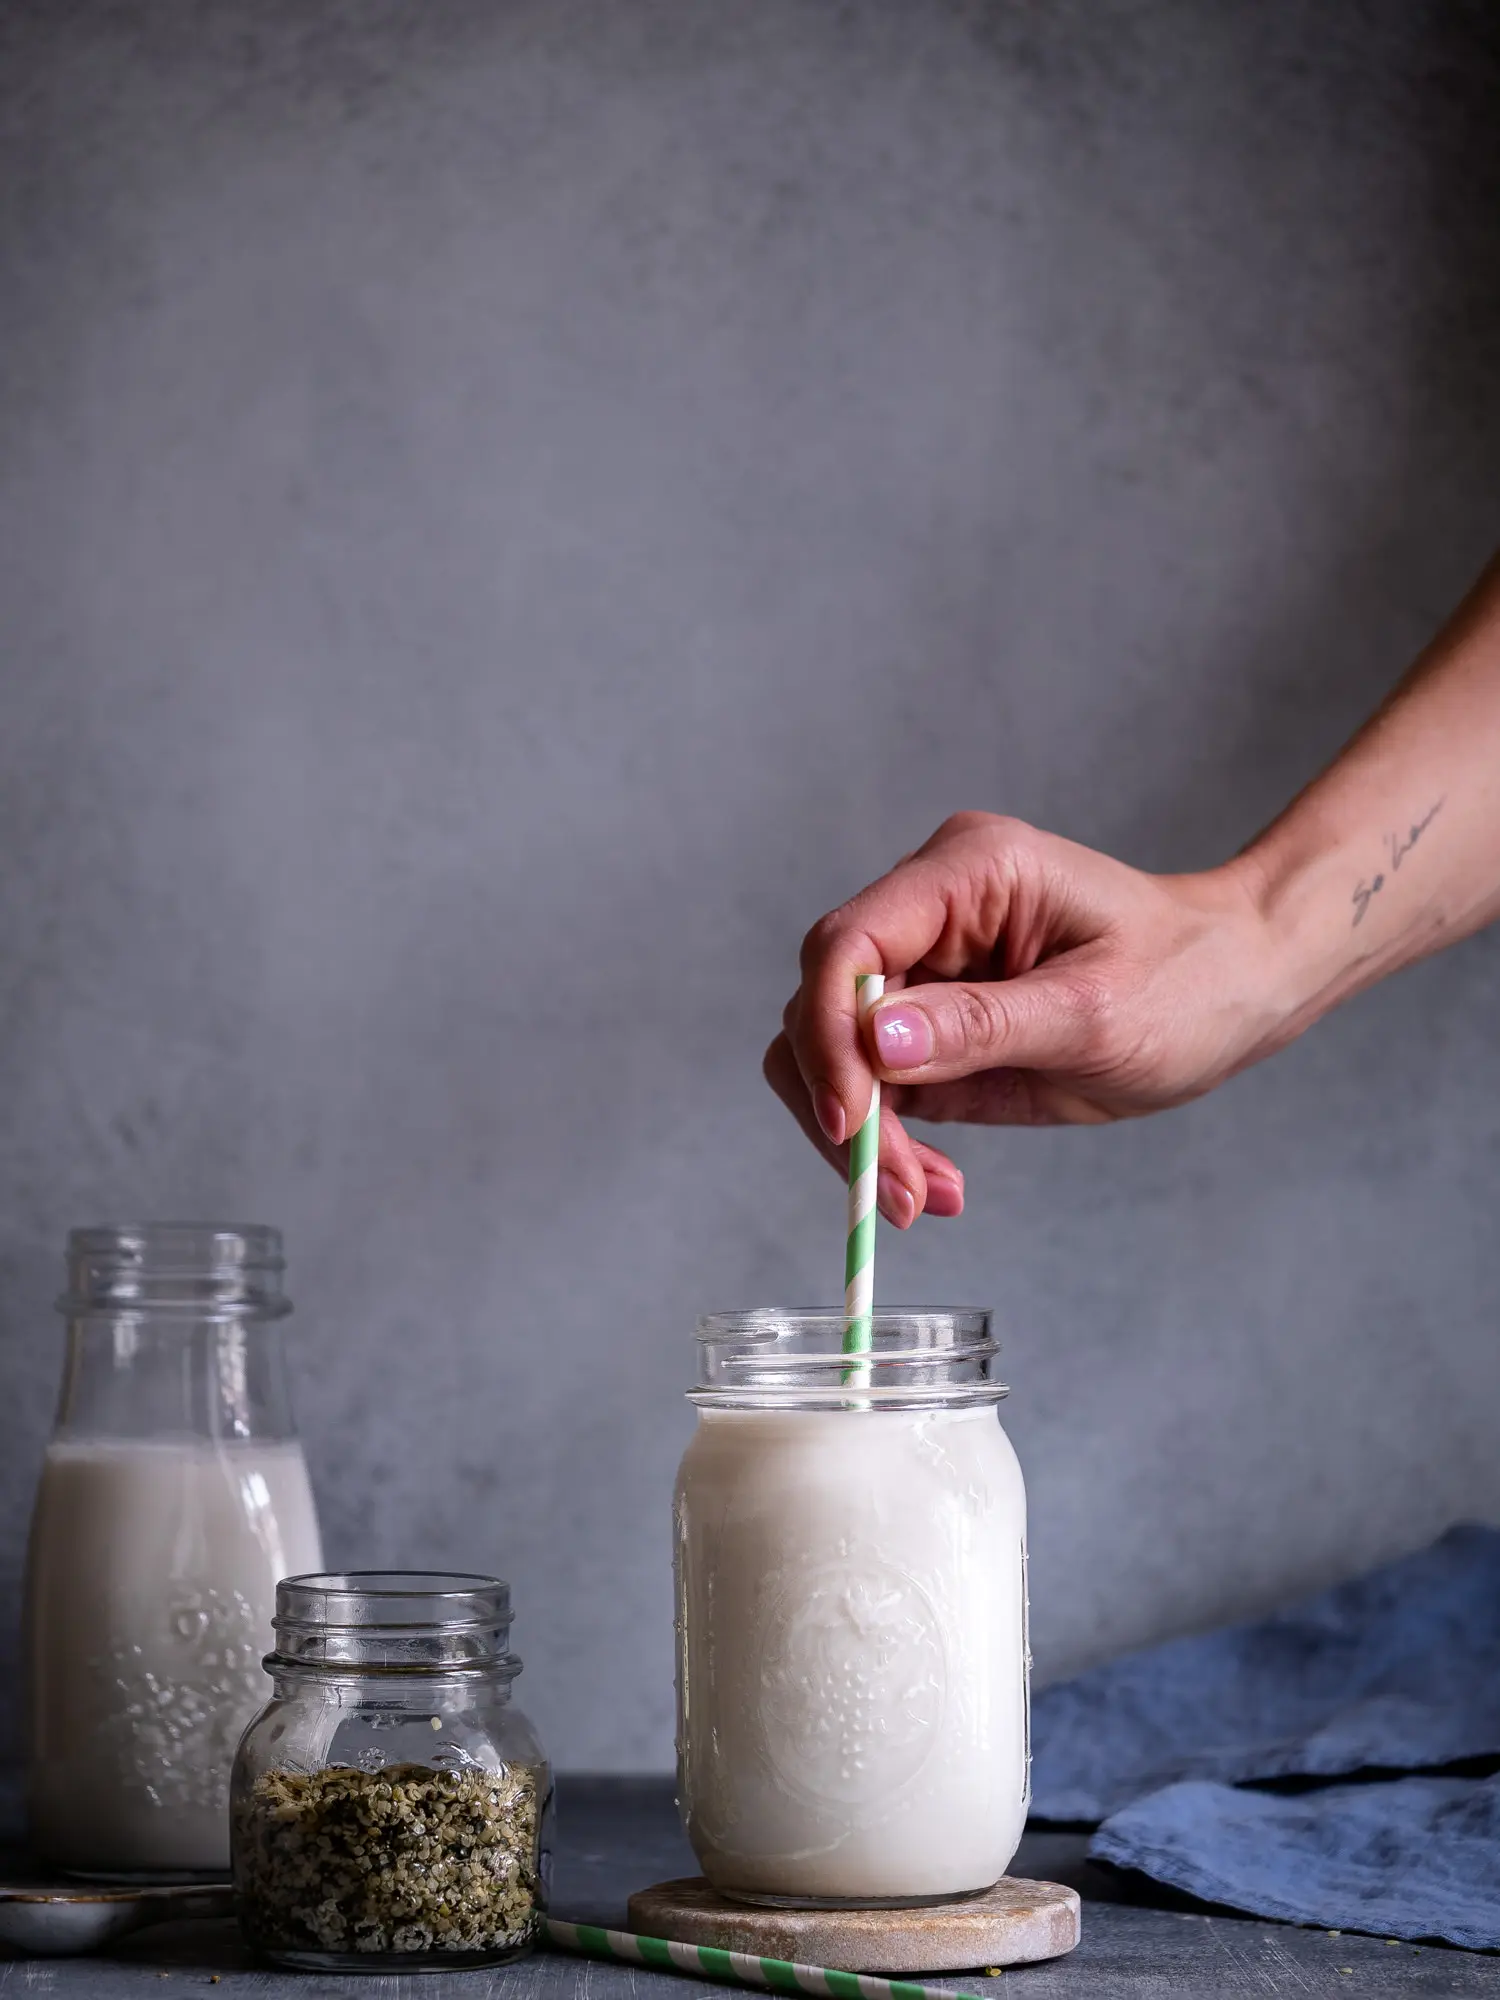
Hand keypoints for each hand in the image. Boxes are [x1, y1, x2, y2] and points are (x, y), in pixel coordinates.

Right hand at [764, 812, 1285, 1225]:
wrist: (1235, 989)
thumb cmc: (1189, 978)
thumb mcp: (1094, 1013)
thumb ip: (980, 1026)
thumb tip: (872, 1042)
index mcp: (968, 872)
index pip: (848, 943)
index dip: (829, 1034)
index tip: (851, 1124)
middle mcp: (929, 910)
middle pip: (823, 1004)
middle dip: (845, 1105)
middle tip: (896, 1191)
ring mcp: (924, 968)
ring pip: (832, 1054)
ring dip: (863, 1137)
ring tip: (923, 1199)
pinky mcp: (929, 1026)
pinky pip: (872, 1088)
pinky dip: (889, 1145)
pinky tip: (934, 1185)